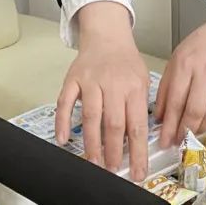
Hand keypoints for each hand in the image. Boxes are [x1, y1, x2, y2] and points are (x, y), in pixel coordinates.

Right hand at [55, 2, 150, 180]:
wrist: (107, 35)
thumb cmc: (126, 61)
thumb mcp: (143, 80)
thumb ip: (141, 107)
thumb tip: (141, 140)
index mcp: (134, 87)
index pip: (137, 125)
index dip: (137, 151)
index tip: (137, 171)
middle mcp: (113, 84)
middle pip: (113, 123)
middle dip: (114, 151)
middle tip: (113, 169)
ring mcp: (91, 81)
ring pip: (91, 116)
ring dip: (92, 143)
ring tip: (95, 162)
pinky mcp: (73, 79)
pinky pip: (64, 102)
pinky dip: (62, 121)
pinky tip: (63, 139)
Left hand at [156, 2, 205, 147]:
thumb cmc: (198, 48)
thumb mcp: (175, 61)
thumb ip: (166, 89)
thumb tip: (160, 117)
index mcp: (186, 65)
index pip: (175, 101)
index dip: (169, 125)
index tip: (163, 141)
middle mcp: (205, 73)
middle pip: (194, 111)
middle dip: (183, 132)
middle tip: (176, 143)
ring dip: (198, 131)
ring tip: (189, 135)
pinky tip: (204, 125)